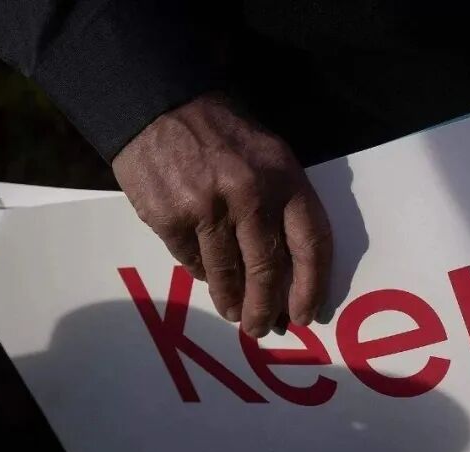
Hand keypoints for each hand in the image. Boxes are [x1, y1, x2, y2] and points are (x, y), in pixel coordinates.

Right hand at [112, 93, 331, 336]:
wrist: (159, 104)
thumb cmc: (224, 135)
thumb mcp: (270, 156)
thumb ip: (284, 205)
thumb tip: (289, 273)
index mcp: (284, 178)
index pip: (310, 244)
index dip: (311, 287)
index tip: (306, 315)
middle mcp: (250, 195)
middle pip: (267, 270)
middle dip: (266, 307)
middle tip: (263, 328)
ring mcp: (207, 208)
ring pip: (226, 274)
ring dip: (232, 302)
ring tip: (234, 315)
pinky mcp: (170, 218)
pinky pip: (191, 262)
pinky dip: (201, 274)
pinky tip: (207, 279)